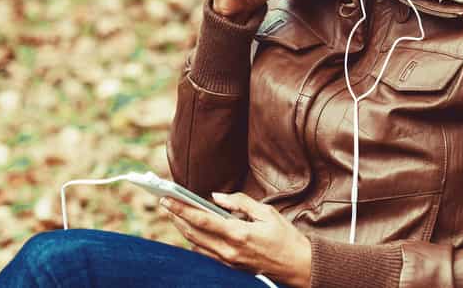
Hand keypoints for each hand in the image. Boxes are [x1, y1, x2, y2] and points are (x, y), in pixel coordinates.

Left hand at [161, 191, 312, 287]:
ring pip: (196, 244)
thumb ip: (240, 202)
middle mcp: (229, 250)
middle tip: (165, 202)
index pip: (202, 220)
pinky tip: (190, 229)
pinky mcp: (230, 265)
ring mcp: (228, 260)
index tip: (167, 198)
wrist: (297, 266)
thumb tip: (216, 197)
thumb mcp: (266, 212)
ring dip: (182, 228)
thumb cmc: (285, 237)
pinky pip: (205, 252)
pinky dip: (194, 239)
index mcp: (238, 234)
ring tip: (173, 213)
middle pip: (193, 234)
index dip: (181, 209)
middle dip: (176, 217)